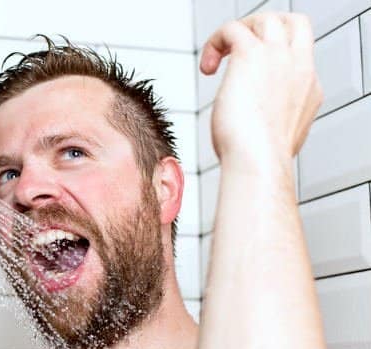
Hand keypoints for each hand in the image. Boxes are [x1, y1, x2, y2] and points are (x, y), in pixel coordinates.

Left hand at [201, 12, 322, 166]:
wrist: (258, 163)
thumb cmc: (258, 161)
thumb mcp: (273, 138)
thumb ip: (269, 122)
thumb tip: (250, 126)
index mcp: (307, 88)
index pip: (297, 57)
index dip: (272, 61)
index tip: (249, 81)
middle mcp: (298, 68)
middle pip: (293, 24)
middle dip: (265, 30)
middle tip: (239, 51)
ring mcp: (278, 58)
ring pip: (266, 19)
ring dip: (239, 32)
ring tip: (218, 59)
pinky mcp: (251, 55)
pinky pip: (232, 29)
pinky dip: (215, 42)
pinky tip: (207, 68)